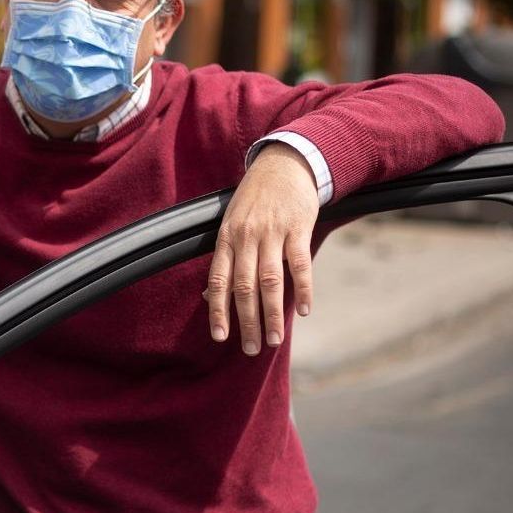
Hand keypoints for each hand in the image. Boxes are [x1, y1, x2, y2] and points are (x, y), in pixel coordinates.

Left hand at [205, 144, 318, 355]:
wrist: (284, 163)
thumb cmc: (255, 200)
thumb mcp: (231, 225)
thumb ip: (225, 260)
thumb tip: (209, 297)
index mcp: (226, 239)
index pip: (218, 281)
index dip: (218, 311)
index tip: (220, 338)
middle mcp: (246, 238)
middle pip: (244, 287)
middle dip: (247, 322)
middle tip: (252, 349)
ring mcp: (272, 233)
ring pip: (270, 281)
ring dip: (272, 314)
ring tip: (275, 340)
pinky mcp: (298, 228)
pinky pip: (299, 264)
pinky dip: (302, 289)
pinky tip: (302, 310)